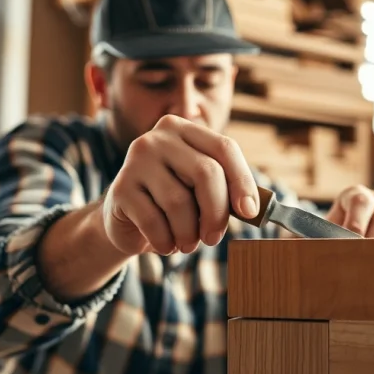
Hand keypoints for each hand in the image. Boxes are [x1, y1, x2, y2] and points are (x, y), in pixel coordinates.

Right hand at [101, 115, 259, 255]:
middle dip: (216, 212)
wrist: (126, 221)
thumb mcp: (199, 191)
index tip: (250, 212)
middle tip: (214, 239)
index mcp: (184, 129)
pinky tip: (166, 244)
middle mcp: (158, 138)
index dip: (242, 181)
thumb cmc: (171, 204)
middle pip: (205, 172)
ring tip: (187, 243)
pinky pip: (154, 221)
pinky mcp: (120, 188)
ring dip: (189, 233)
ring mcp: (135, 160)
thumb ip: (225, 191)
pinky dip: (166, 241)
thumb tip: (253, 208)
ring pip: (179, 201)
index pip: (224, 148)